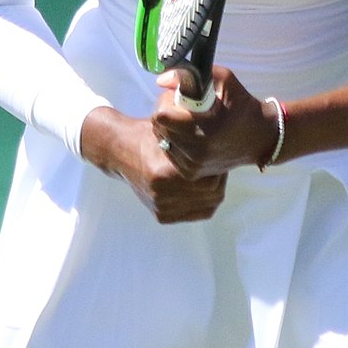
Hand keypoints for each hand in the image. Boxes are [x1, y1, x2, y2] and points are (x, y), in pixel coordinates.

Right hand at [81, 106, 225, 223]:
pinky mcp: (161, 216)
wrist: (122, 150)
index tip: (219, 155)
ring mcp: (161, 208)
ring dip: (213, 189)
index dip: (219, 168)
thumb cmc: (151, 136)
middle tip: (218, 163)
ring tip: (210, 172)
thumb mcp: (172, 132)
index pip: (210, 181)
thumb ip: (195, 141)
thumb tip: (225, 142)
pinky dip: (204, 200)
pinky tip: (202, 184)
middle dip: (219, 178)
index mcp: (163, 174)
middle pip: (211, 195)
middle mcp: (161, 196)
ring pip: (207, 205)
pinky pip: (196, 213)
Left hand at [152, 66, 280, 178]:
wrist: (260, 137)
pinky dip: (176, 142)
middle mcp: (197, 149)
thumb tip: (161, 80)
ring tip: (189, 122)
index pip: (161, 115)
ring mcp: (194, 164)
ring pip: (162, 140)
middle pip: (159, 127)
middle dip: (167, 113)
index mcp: (204, 127)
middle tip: (183, 109)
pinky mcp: (193, 173)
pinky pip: (170, 153)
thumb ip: (190, 75)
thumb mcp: (223, 80)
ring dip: (170, 128)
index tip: (180, 97)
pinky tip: (191, 136)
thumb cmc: (241, 105)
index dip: (167, 101)